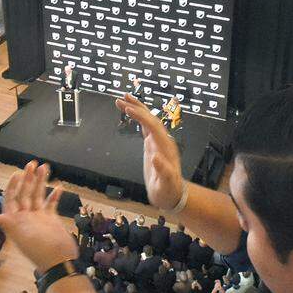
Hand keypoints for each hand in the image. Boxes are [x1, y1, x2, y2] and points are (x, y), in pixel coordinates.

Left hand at [0, 162, 77, 271]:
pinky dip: (54, 196)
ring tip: (45, 167)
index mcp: (16, 220)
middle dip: (28, 178)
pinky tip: (59, 186)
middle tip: (32, 163)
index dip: (12, 185)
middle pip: (25, 193)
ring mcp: (38, 217)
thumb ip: (8, 224)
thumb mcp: (21, 235)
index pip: (11, 198)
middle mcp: (25, 216)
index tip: (17, 173)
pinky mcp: (51, 219)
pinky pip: (51, 204)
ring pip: (38, 195)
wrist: (59, 260)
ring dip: (41, 182)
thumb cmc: (39, 249)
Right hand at [114, 94, 184, 210]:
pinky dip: (138, 118)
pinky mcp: (153, 145)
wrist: (171, 194)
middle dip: (137, 107)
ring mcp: (158, 142)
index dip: (141, 116)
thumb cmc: (168, 190)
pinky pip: (145, 127)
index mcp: (166, 147)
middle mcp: (163, 141)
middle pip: (150, 118)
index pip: (153, 126)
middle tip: (121, 98)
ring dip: (137, 109)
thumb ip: (163, 170)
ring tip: (123, 99)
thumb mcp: (166, 183)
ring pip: (148, 120)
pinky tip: (130, 112)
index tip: (128, 109)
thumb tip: (155, 157)